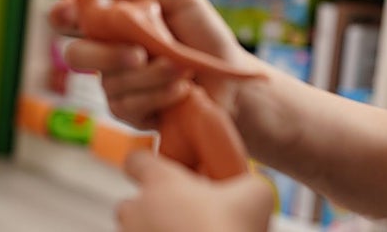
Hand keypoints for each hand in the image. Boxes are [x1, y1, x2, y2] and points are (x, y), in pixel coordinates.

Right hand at [49, 0, 252, 129]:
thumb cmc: (203, 35)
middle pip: (75, 55)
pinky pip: (127, 105)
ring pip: (109, 81)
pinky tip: (181, 89)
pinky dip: (158, 94)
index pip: (70, 16)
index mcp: (111, 22)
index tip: (71, 7)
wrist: (232, 78)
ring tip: (181, 66)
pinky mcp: (129, 112)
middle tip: (139, 53)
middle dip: (106, 54)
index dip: (61, 11)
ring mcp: (115, 84)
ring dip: (150, 74)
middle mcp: (106, 53)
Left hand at [117, 150, 276, 231]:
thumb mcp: (256, 195)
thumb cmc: (229, 231)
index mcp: (161, 183)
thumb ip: (247, 183)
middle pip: (130, 203)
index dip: (147, 164)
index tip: (161, 170)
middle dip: (150, 208)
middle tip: (181, 215)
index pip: (136, 160)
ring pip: (134, 231)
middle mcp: (138, 211)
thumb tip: (250, 188)